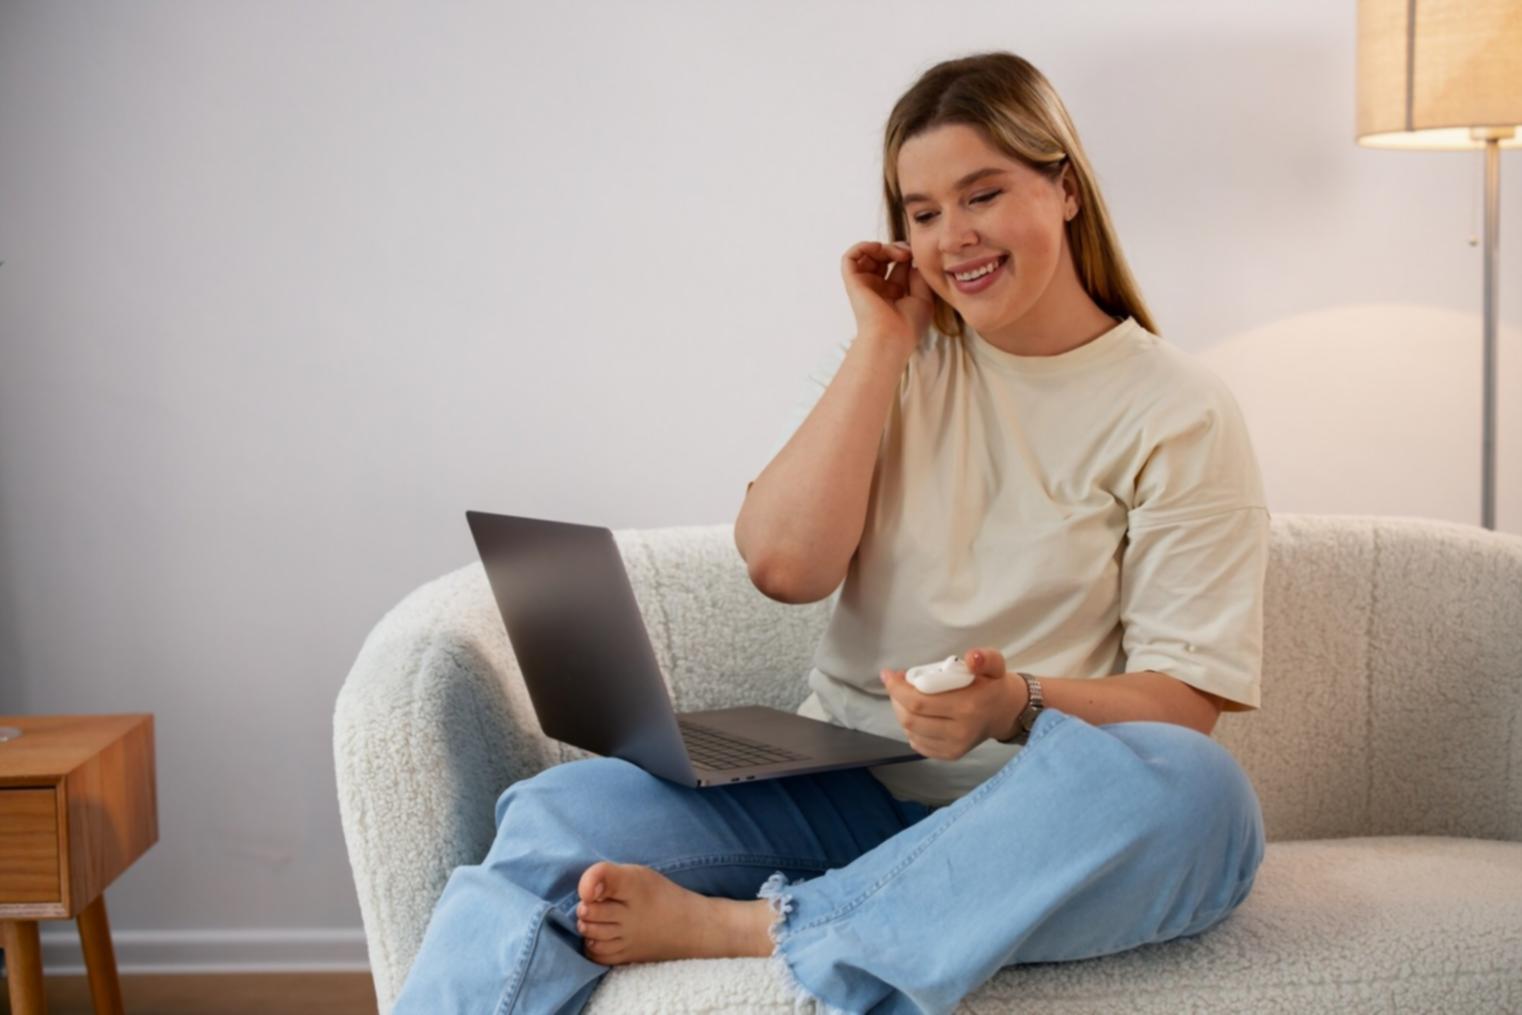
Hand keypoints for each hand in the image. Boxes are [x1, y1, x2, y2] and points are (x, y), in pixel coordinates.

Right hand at [841, 239, 933, 356]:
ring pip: (868, 254)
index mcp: (893, 293)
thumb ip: (918, 276)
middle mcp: (877, 288)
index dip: (907, 254)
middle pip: (883, 257)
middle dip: (896, 248)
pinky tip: (878, 248)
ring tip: (899, 254)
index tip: (917, 255)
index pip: (897, 265)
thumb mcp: (924, 297)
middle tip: (908, 253)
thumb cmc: (909, 324)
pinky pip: (849, 257)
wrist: (892, 336)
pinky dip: (862, 246)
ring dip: (883, 247)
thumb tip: (912, 260)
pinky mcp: (853, 282)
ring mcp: (864, 284)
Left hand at [879, 648, 1025, 759]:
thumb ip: (984, 657)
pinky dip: (910, 727)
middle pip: (910, 718)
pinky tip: (916, 714)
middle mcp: (959, 732)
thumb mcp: (994, 664)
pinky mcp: (950, 755)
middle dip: (896, 699)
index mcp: (967, 707)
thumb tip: (971, 658)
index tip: (889, 674)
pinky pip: (917, 743)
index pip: (918, 702)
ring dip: (901, 712)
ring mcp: (954, 747)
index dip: (896, 689)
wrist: (1006, 712)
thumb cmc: (993, 684)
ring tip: (905, 696)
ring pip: (910, 731)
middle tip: (897, 683)